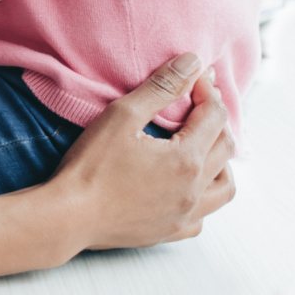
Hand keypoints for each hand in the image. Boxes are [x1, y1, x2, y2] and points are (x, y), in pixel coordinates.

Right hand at [45, 53, 235, 253]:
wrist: (68, 217)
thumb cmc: (90, 167)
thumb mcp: (122, 115)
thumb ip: (161, 87)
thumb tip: (193, 63)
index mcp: (187, 159)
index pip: (214, 115)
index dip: (206, 90)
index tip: (193, 76)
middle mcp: (195, 190)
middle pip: (226, 146)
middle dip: (216, 118)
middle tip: (197, 102)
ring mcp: (185, 215)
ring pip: (224, 187)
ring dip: (221, 161)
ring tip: (203, 145)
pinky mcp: (171, 231)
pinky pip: (203, 216)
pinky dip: (204, 196)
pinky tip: (187, 186)